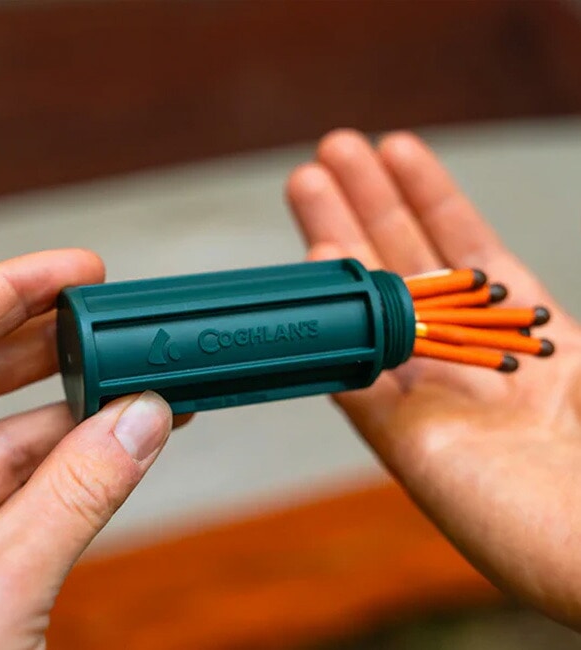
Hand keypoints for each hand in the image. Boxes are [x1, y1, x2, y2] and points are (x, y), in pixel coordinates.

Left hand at [0, 250, 178, 649]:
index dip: (4, 293)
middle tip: (106, 313)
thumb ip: (78, 497)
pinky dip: (71, 467)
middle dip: (42, 341)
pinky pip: (18, 491)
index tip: (75, 270)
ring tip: (136, 382)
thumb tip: (144, 422)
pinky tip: (120, 444)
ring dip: (73, 411)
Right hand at [287, 130, 580, 627]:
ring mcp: (429, 394)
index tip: (395, 145)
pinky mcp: (403, 440)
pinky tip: (316, 267)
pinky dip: (337, 320)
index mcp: (521, 328)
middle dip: (368, 201)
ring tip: (307, 183)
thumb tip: (487, 266)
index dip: (428, 192)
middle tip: (330, 151)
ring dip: (339, 243)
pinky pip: (358, 370)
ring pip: (370, 305)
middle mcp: (466, 353)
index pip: (462, 243)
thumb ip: (535, 312)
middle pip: (404, 262)